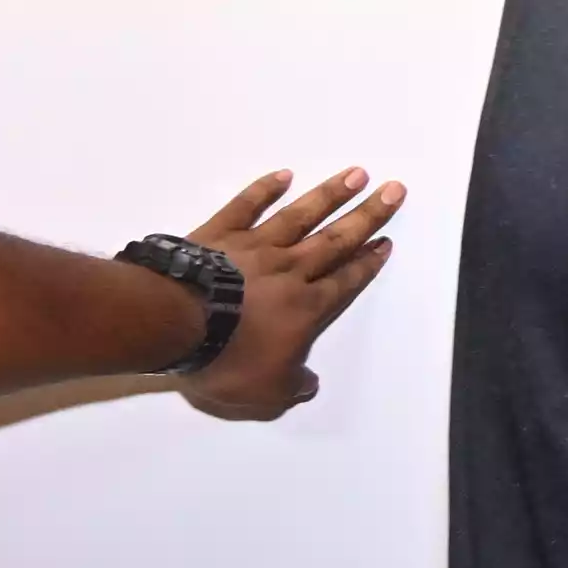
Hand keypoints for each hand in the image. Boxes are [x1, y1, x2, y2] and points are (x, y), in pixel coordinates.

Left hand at [181, 166, 405, 420]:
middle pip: (335, 240)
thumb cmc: (224, 360)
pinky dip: (265, 190)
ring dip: (330, 195)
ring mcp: (254, 247)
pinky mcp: (219, 234)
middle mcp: (289, 270)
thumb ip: (291, 387)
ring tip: (356, 173)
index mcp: (305, 308)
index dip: (367, 263)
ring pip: (300, 216)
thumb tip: (308, 385)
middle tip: (393, 189)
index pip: (344, 282)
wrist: (174, 325)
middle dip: (367, 216)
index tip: (386, 242)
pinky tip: (284, 175)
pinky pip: (245, 207)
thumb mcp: (264, 394)